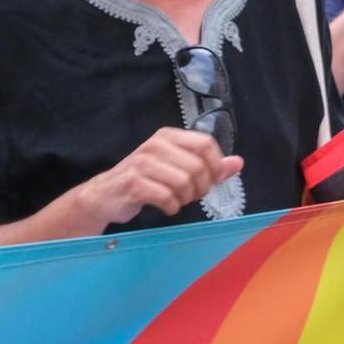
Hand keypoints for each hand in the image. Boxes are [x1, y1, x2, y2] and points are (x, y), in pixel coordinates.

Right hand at [73, 128, 243, 230]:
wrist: (105, 195)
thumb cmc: (145, 180)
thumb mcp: (177, 168)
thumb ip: (209, 165)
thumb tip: (238, 163)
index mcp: (168, 136)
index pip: (205, 144)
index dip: (216, 166)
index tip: (212, 180)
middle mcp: (155, 145)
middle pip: (197, 167)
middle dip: (200, 187)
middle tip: (191, 195)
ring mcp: (142, 163)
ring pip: (184, 183)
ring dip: (185, 199)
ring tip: (176, 200)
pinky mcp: (133, 183)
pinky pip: (167, 198)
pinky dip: (171, 207)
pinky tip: (166, 206)